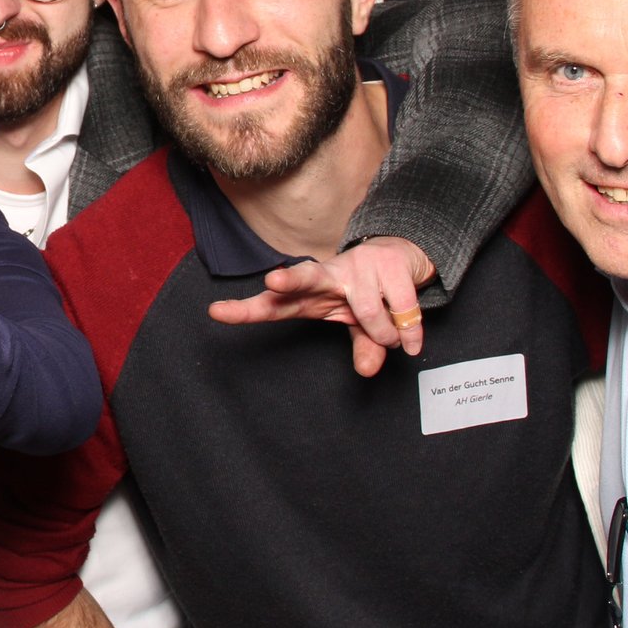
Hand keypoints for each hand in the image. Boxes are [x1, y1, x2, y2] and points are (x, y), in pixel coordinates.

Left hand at [208, 237, 437, 373]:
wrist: (403, 257)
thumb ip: (361, 346)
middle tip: (274, 282)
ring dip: (384, 334)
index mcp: (310, 296)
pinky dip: (409, 331)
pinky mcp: (387, 262)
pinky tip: (410, 339)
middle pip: (304, 277)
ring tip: (391, 335)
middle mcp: (329, 276)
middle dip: (290, 281)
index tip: (216, 311)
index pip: (273, 305)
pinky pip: (400, 309)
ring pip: (367, 312)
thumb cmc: (368, 294)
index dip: (246, 310)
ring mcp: (358, 265)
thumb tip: (368, 370)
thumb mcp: (358, 327)